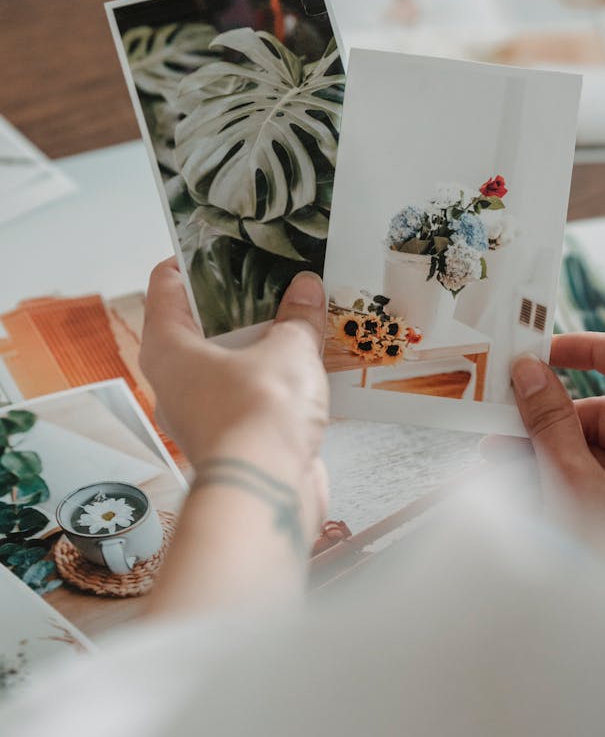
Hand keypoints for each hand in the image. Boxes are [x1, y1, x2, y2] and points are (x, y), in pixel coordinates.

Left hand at [140, 259, 329, 537]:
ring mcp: (201, 415)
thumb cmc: (260, 413)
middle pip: (199, 329)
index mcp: (168, 348)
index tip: (217, 245)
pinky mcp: (231, 442)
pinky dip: (272, 385)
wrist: (267, 491)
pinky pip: (249, 400)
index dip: (189, 262)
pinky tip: (306, 370)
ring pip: (226, 367)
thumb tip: (306, 289)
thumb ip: (298, 317)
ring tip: (297, 320)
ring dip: (258, 348)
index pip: (165, 287)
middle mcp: (175, 382)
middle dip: (236, 306)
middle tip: (270, 279)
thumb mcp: (289, 349)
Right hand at [508, 333, 604, 573]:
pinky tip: (523, 492)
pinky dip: (567, 481)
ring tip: (499, 465)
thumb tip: (531, 375)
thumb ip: (547, 422)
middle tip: (501, 428)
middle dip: (552, 420)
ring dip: (549, 454)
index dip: (593, 349)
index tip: (547, 353)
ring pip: (602, 451)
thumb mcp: (569, 485)